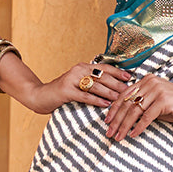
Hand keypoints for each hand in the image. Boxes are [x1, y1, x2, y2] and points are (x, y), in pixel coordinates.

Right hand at [0, 57, 133, 114]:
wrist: (41, 96)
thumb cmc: (63, 92)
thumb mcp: (79, 84)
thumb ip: (93, 83)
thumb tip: (114, 87)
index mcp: (84, 67)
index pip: (105, 68)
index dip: (118, 72)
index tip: (131, 77)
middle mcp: (78, 70)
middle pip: (103, 77)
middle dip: (118, 84)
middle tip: (130, 91)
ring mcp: (71, 79)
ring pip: (95, 86)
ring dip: (110, 92)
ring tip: (121, 98)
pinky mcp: (66, 90)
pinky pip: (84, 95)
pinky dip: (96, 100)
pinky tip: (106, 104)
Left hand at [105, 75, 172, 140]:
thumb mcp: (158, 103)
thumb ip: (143, 106)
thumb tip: (126, 118)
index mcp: (147, 80)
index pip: (124, 95)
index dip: (114, 110)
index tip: (107, 122)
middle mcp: (150, 83)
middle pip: (127, 104)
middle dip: (116, 121)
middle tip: (109, 133)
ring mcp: (157, 91)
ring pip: (134, 111)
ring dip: (124, 126)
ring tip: (118, 137)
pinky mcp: (164, 101)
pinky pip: (147, 116)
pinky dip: (139, 127)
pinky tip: (133, 135)